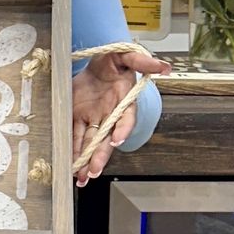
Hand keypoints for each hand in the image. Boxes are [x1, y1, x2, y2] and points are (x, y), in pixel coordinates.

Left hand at [70, 48, 169, 185]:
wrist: (95, 64)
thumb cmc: (113, 62)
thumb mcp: (125, 55)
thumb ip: (141, 60)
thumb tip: (164, 66)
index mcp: (123, 102)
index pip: (125, 118)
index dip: (122, 129)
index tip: (115, 140)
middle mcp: (109, 115)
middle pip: (105, 138)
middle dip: (99, 155)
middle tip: (94, 171)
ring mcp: (93, 118)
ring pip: (89, 142)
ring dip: (85, 160)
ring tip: (81, 177)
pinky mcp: (78, 116)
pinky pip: (74, 135)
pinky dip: (72, 149)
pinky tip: (69, 164)